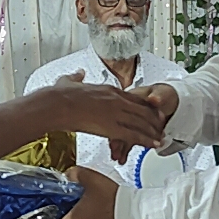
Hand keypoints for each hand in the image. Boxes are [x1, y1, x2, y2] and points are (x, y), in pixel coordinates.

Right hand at [42, 73, 165, 151]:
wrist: (57, 104)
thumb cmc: (60, 95)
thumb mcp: (69, 81)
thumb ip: (76, 77)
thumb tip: (79, 73)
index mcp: (109, 89)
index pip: (134, 97)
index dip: (144, 105)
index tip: (151, 109)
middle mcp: (117, 100)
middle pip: (142, 110)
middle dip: (153, 119)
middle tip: (161, 125)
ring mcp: (116, 113)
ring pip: (142, 123)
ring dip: (153, 131)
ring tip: (160, 138)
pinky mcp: (112, 127)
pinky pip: (134, 135)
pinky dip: (146, 140)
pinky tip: (153, 145)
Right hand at [108, 83, 179, 164]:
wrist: (169, 103)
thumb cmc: (164, 96)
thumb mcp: (162, 93)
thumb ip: (158, 96)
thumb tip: (154, 99)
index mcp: (132, 98)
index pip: (125, 110)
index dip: (120, 120)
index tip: (118, 131)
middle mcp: (128, 111)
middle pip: (122, 125)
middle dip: (118, 139)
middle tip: (116, 151)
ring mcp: (130, 122)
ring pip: (123, 135)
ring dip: (120, 147)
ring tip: (118, 157)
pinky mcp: (134, 131)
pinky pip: (128, 140)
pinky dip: (125, 150)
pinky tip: (121, 158)